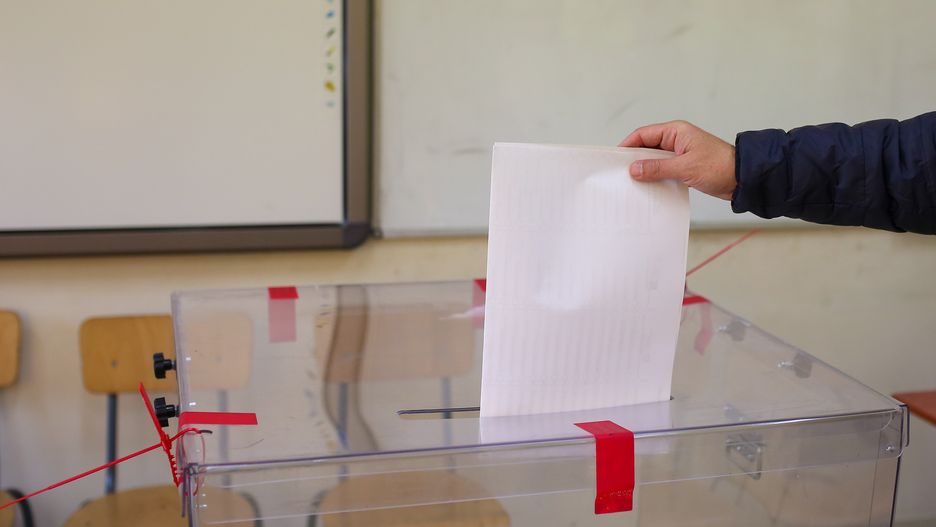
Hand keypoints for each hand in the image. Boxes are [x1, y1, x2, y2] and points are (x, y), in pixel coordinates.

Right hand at [619, 121, 735, 199]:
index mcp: (676, 131)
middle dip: (634, 159)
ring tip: (632, 182)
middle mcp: (676, 140)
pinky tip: (648, 187)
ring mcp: (679, 153)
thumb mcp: (685, 167)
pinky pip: (663, 170)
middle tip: (621, 173)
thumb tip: (634, 169)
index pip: (644, 134)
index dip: (628, 145)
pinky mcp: (683, 166)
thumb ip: (658, 168)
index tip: (616, 158)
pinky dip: (655, 177)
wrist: (742, 178)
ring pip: (654, 160)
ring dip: (645, 170)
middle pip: (646, 147)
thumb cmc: (720, 166)